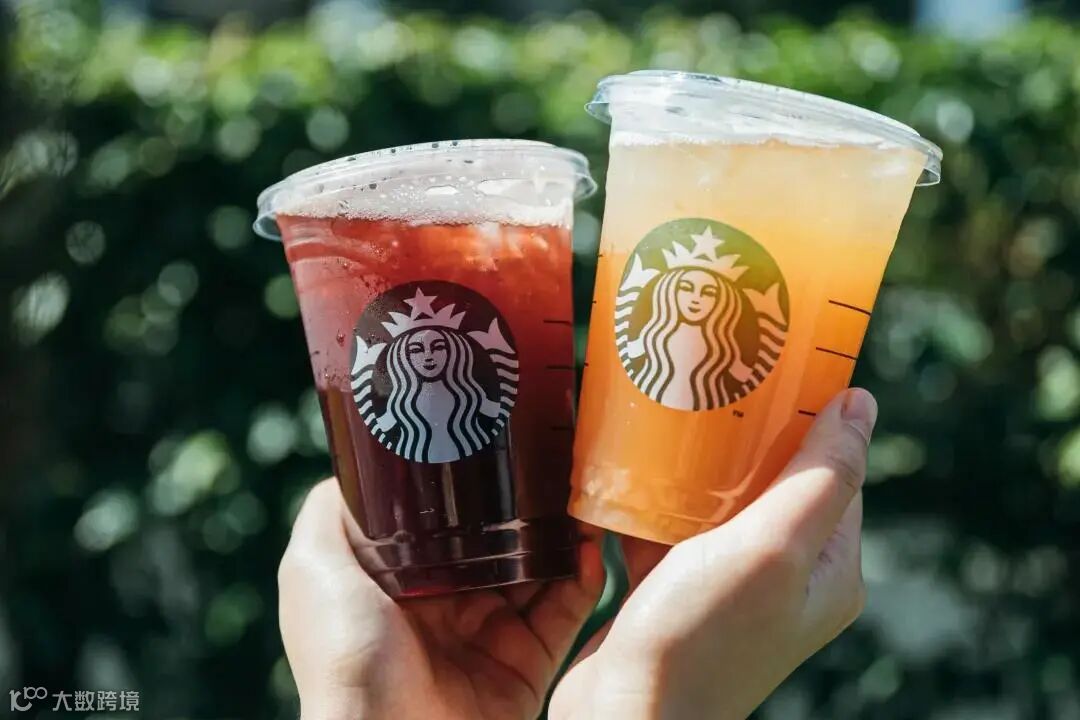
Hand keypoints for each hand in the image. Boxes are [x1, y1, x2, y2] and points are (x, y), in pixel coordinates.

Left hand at [278, 481, 603, 719]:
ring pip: (539, 571)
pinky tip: (591, 545)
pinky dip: (584, 579)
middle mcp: (448, 606)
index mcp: (401, 583)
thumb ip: (327, 516)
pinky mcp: (527, 666)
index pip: (447, 522)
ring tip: (583, 496)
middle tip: (556, 463)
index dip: (473, 486)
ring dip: (565, 534)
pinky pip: (564, 614)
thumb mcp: (313, 570)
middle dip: (529, 506)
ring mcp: (490, 636)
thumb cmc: (345, 656)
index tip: (500, 443)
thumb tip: (355, 465)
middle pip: (499, 542)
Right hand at [550, 388, 876, 719]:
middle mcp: (785, 578)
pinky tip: (625, 468)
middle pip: (773, 481)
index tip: (770, 367)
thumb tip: (861, 402)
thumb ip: (822, 475)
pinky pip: (671, 529)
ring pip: (718, 503)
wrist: (624, 714)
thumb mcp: (773, 547)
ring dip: (693, 465)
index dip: (808, 418)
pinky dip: (652, 500)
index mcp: (827, 569)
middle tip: (707, 382)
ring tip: (663, 413)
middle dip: (743, 434)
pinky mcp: (675, 591)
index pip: (834, 472)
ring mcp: (729, 586)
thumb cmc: (701, 636)